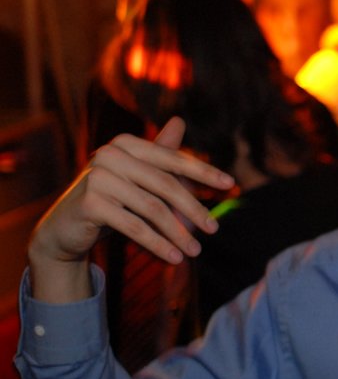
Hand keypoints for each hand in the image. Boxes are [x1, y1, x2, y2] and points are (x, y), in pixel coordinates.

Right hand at [28, 118, 234, 302]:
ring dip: (177, 233)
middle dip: (193, 209)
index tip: (231, 184)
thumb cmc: (109, 199)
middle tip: (214, 230)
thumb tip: (181, 120)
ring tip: (195, 252)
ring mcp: (97, 177)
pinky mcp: (90, 202)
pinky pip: (134, 226)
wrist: (65, 228)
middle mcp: (109, 154)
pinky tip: (173, 258)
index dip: (203, 171)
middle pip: (166, 185)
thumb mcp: (137, 177)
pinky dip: (157, 244)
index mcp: (126, 144)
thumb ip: (160, 154)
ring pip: (153, 209)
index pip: (173, 159)